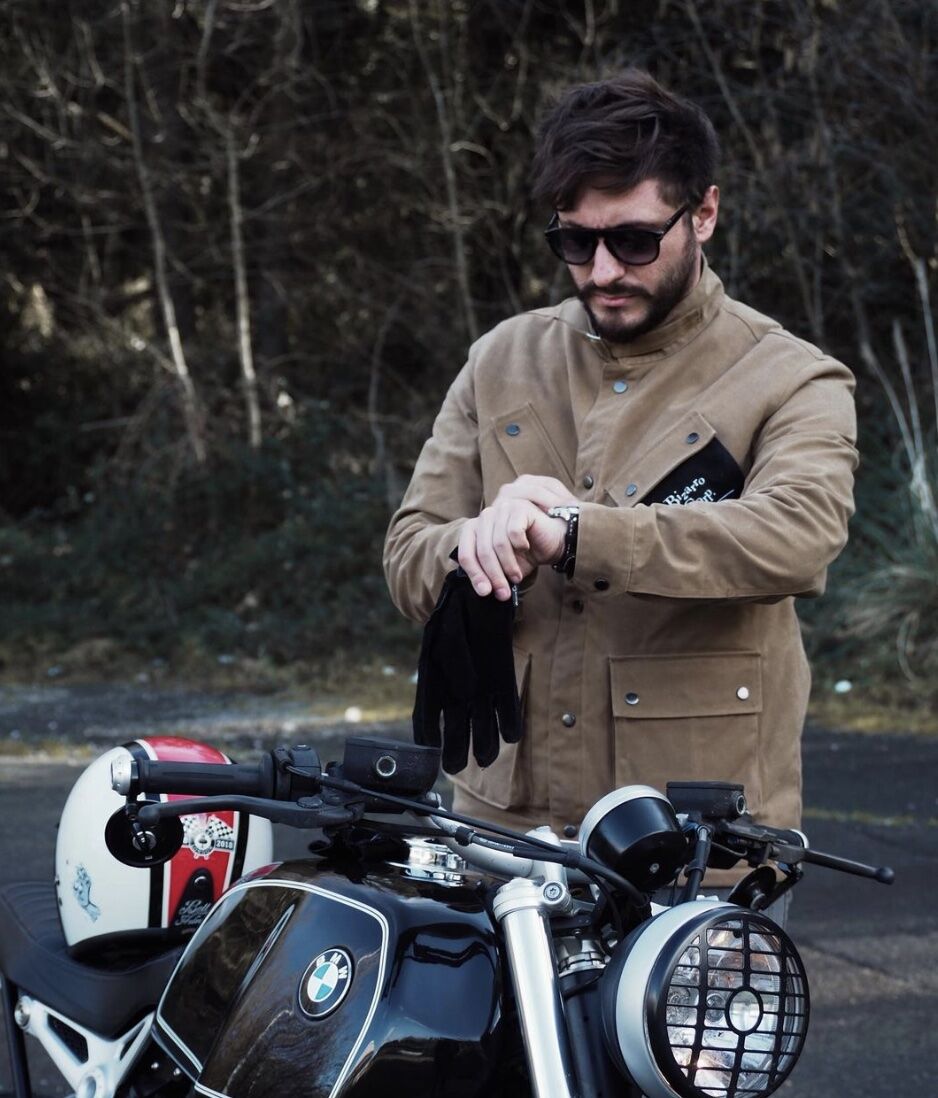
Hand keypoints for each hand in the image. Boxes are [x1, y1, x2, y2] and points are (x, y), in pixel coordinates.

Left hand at [457, 475, 576, 598]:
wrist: (552, 543)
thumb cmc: (525, 555)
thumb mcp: (503, 568)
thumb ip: (489, 575)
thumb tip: (483, 590)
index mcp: (475, 529)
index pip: (466, 553)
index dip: (475, 574)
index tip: (485, 592)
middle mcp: (486, 516)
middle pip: (482, 551)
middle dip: (494, 575)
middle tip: (503, 592)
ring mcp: (502, 509)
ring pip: (498, 544)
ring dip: (508, 565)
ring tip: (516, 576)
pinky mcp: (519, 508)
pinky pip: (514, 532)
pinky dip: (520, 545)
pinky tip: (526, 548)